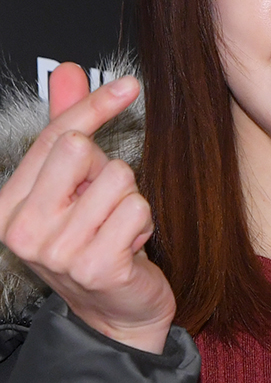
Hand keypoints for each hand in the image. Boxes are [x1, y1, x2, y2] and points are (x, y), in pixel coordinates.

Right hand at [0, 63, 175, 352]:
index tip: (129, 85)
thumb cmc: (93, 242)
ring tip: (116, 229)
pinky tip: (128, 247)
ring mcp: (58, 252)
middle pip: (80, 149)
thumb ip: (65, 128)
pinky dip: (143, 223)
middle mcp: (23, 231)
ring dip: (129, 201)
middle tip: (102, 203)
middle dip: (104, 167)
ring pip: (117, 178)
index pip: (53, 136)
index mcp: (7, 207)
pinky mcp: (96, 266)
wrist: (116, 311)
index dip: (93, 107)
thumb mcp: (71, 186)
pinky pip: (138, 209)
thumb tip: (69, 71)